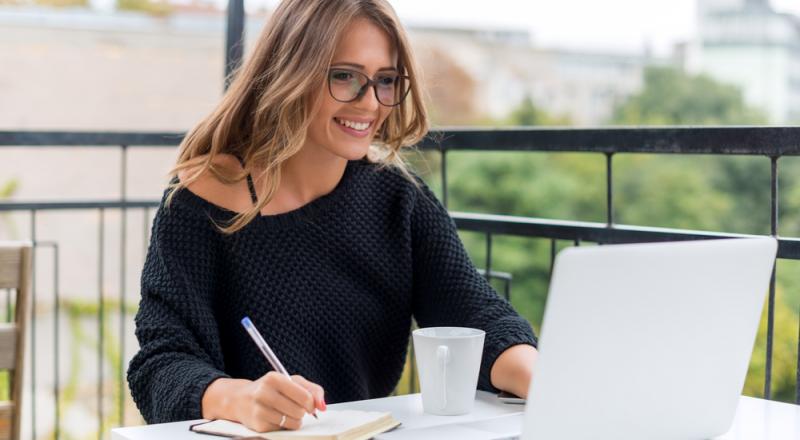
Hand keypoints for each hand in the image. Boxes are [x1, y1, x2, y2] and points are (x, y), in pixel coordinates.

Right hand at [202, 373, 325, 432]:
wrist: (240, 399)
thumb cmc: (270, 389)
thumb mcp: (291, 381)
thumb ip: (312, 389)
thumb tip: (323, 406)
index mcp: (274, 378)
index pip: (304, 396)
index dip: (312, 404)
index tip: (310, 405)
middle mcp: (264, 393)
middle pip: (299, 411)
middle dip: (302, 412)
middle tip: (295, 408)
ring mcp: (259, 410)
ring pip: (292, 423)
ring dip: (295, 420)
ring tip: (286, 413)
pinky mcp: (257, 425)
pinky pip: (282, 430)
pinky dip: (283, 426)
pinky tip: (275, 418)